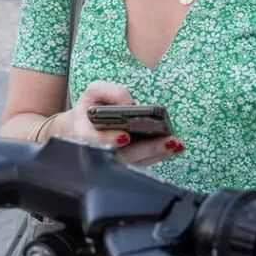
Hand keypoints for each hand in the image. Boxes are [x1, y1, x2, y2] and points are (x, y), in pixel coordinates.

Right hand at [57, 81, 183, 166]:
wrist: (79, 128)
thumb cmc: (89, 108)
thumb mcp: (94, 92)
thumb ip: (110, 91)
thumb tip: (130, 102)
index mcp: (83, 132)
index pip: (92, 140)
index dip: (108, 140)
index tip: (125, 137)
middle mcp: (98, 152)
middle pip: (122, 156)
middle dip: (147, 149)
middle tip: (169, 141)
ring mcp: (111, 161)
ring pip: (135, 163)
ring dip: (157, 154)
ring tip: (176, 144)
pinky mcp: (124, 164)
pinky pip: (142, 163)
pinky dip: (158, 156)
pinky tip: (174, 148)